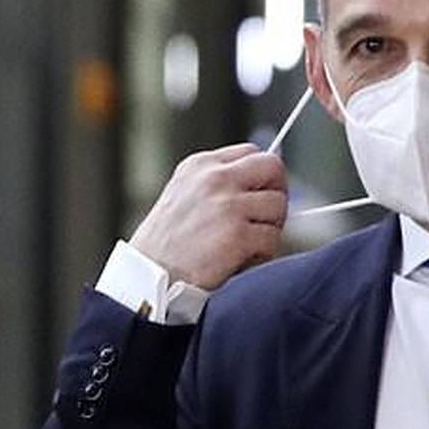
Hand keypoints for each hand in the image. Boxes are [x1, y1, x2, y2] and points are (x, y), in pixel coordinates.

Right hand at [129, 143, 287, 289]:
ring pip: (278, 205)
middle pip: (273, 168)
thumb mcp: (186, 193)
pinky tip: (241, 259)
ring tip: (246, 243)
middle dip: (276, 192)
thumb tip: (263, 181)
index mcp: (201, 165)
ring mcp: (228, 205)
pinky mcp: (238, 235)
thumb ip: (221, 182)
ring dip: (270, 227)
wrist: (150, 276)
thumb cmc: (168, 243)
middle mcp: (215, 179)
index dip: (263, 175)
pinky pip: (273, 238)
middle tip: (264, 217)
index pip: (252, 152)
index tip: (259, 194)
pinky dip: (263, 253)